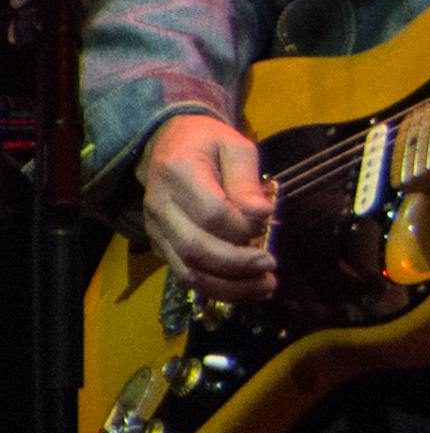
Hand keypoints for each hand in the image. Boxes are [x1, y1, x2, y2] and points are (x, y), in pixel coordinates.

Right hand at [139, 114, 278, 302]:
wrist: (170, 145)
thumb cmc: (209, 144)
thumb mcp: (236, 146)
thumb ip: (247, 180)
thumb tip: (263, 215)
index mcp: (179, 172)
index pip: (211, 212)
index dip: (243, 226)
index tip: (267, 222)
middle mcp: (160, 205)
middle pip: (196, 249)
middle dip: (237, 265)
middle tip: (271, 266)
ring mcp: (156, 230)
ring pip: (188, 271)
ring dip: (229, 287)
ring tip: (265, 286)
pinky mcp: (160, 246)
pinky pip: (186, 276)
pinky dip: (217, 289)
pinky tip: (247, 288)